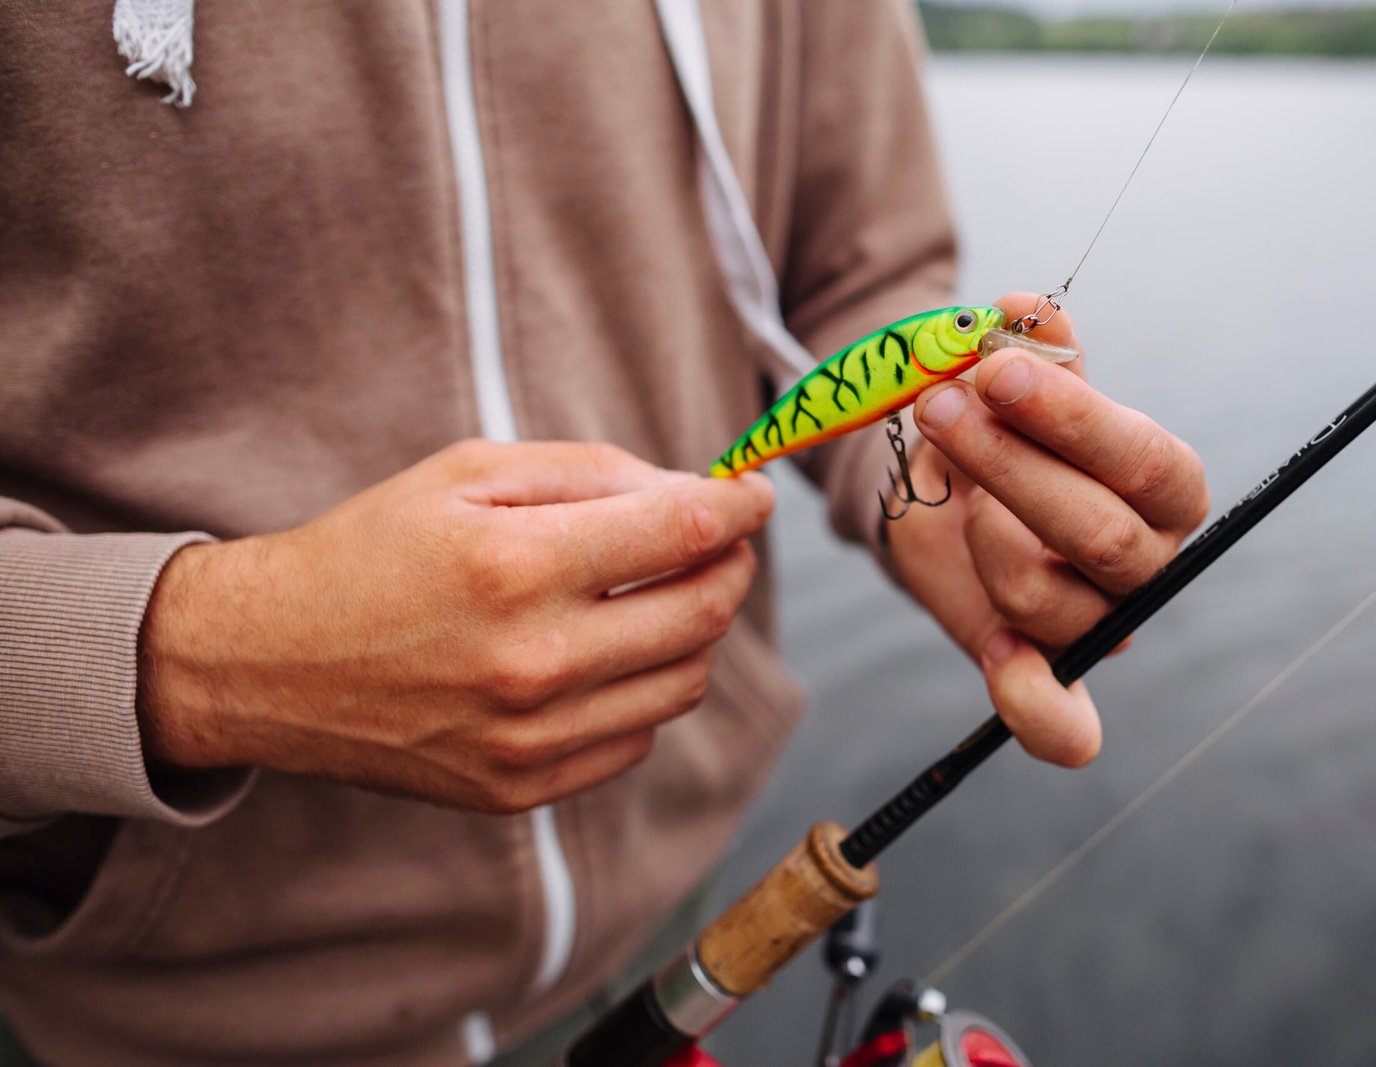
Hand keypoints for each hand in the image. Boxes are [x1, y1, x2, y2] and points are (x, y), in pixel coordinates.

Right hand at [138, 440, 774, 812]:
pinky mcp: (517, 789)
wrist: (266, 664)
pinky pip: (634, 739)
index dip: (740, 506)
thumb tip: (695, 493)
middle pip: (703, 613)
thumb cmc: (368, 552)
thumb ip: (591, 473)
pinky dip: (643, 691)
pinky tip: (606, 657)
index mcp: (516, 566)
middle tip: (721, 540)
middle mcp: (532, 662)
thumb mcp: (466, 473)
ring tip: (659, 596)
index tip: (754, 495)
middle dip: (730, 564)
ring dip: (694, 631)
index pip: (684, 532)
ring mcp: (528, 739)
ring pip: (684, 683)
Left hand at [888, 293, 1209, 766]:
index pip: (1146, 461)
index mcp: (1163, 485)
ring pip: (1042, 599)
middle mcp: (1145, 562)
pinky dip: (1031, 704)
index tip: (994, 373)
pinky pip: (1063, 728)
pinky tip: (997, 657)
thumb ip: (1023, 347)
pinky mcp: (1044, 673)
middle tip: (940, 405)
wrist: (943, 485)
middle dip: (1006, 465)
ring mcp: (1096, 624)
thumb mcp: (1006, 377)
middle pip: (1096, 534)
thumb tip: (1020, 309)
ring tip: (948, 478)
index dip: (1070, 420)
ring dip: (977, 532)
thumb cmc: (995, 423)